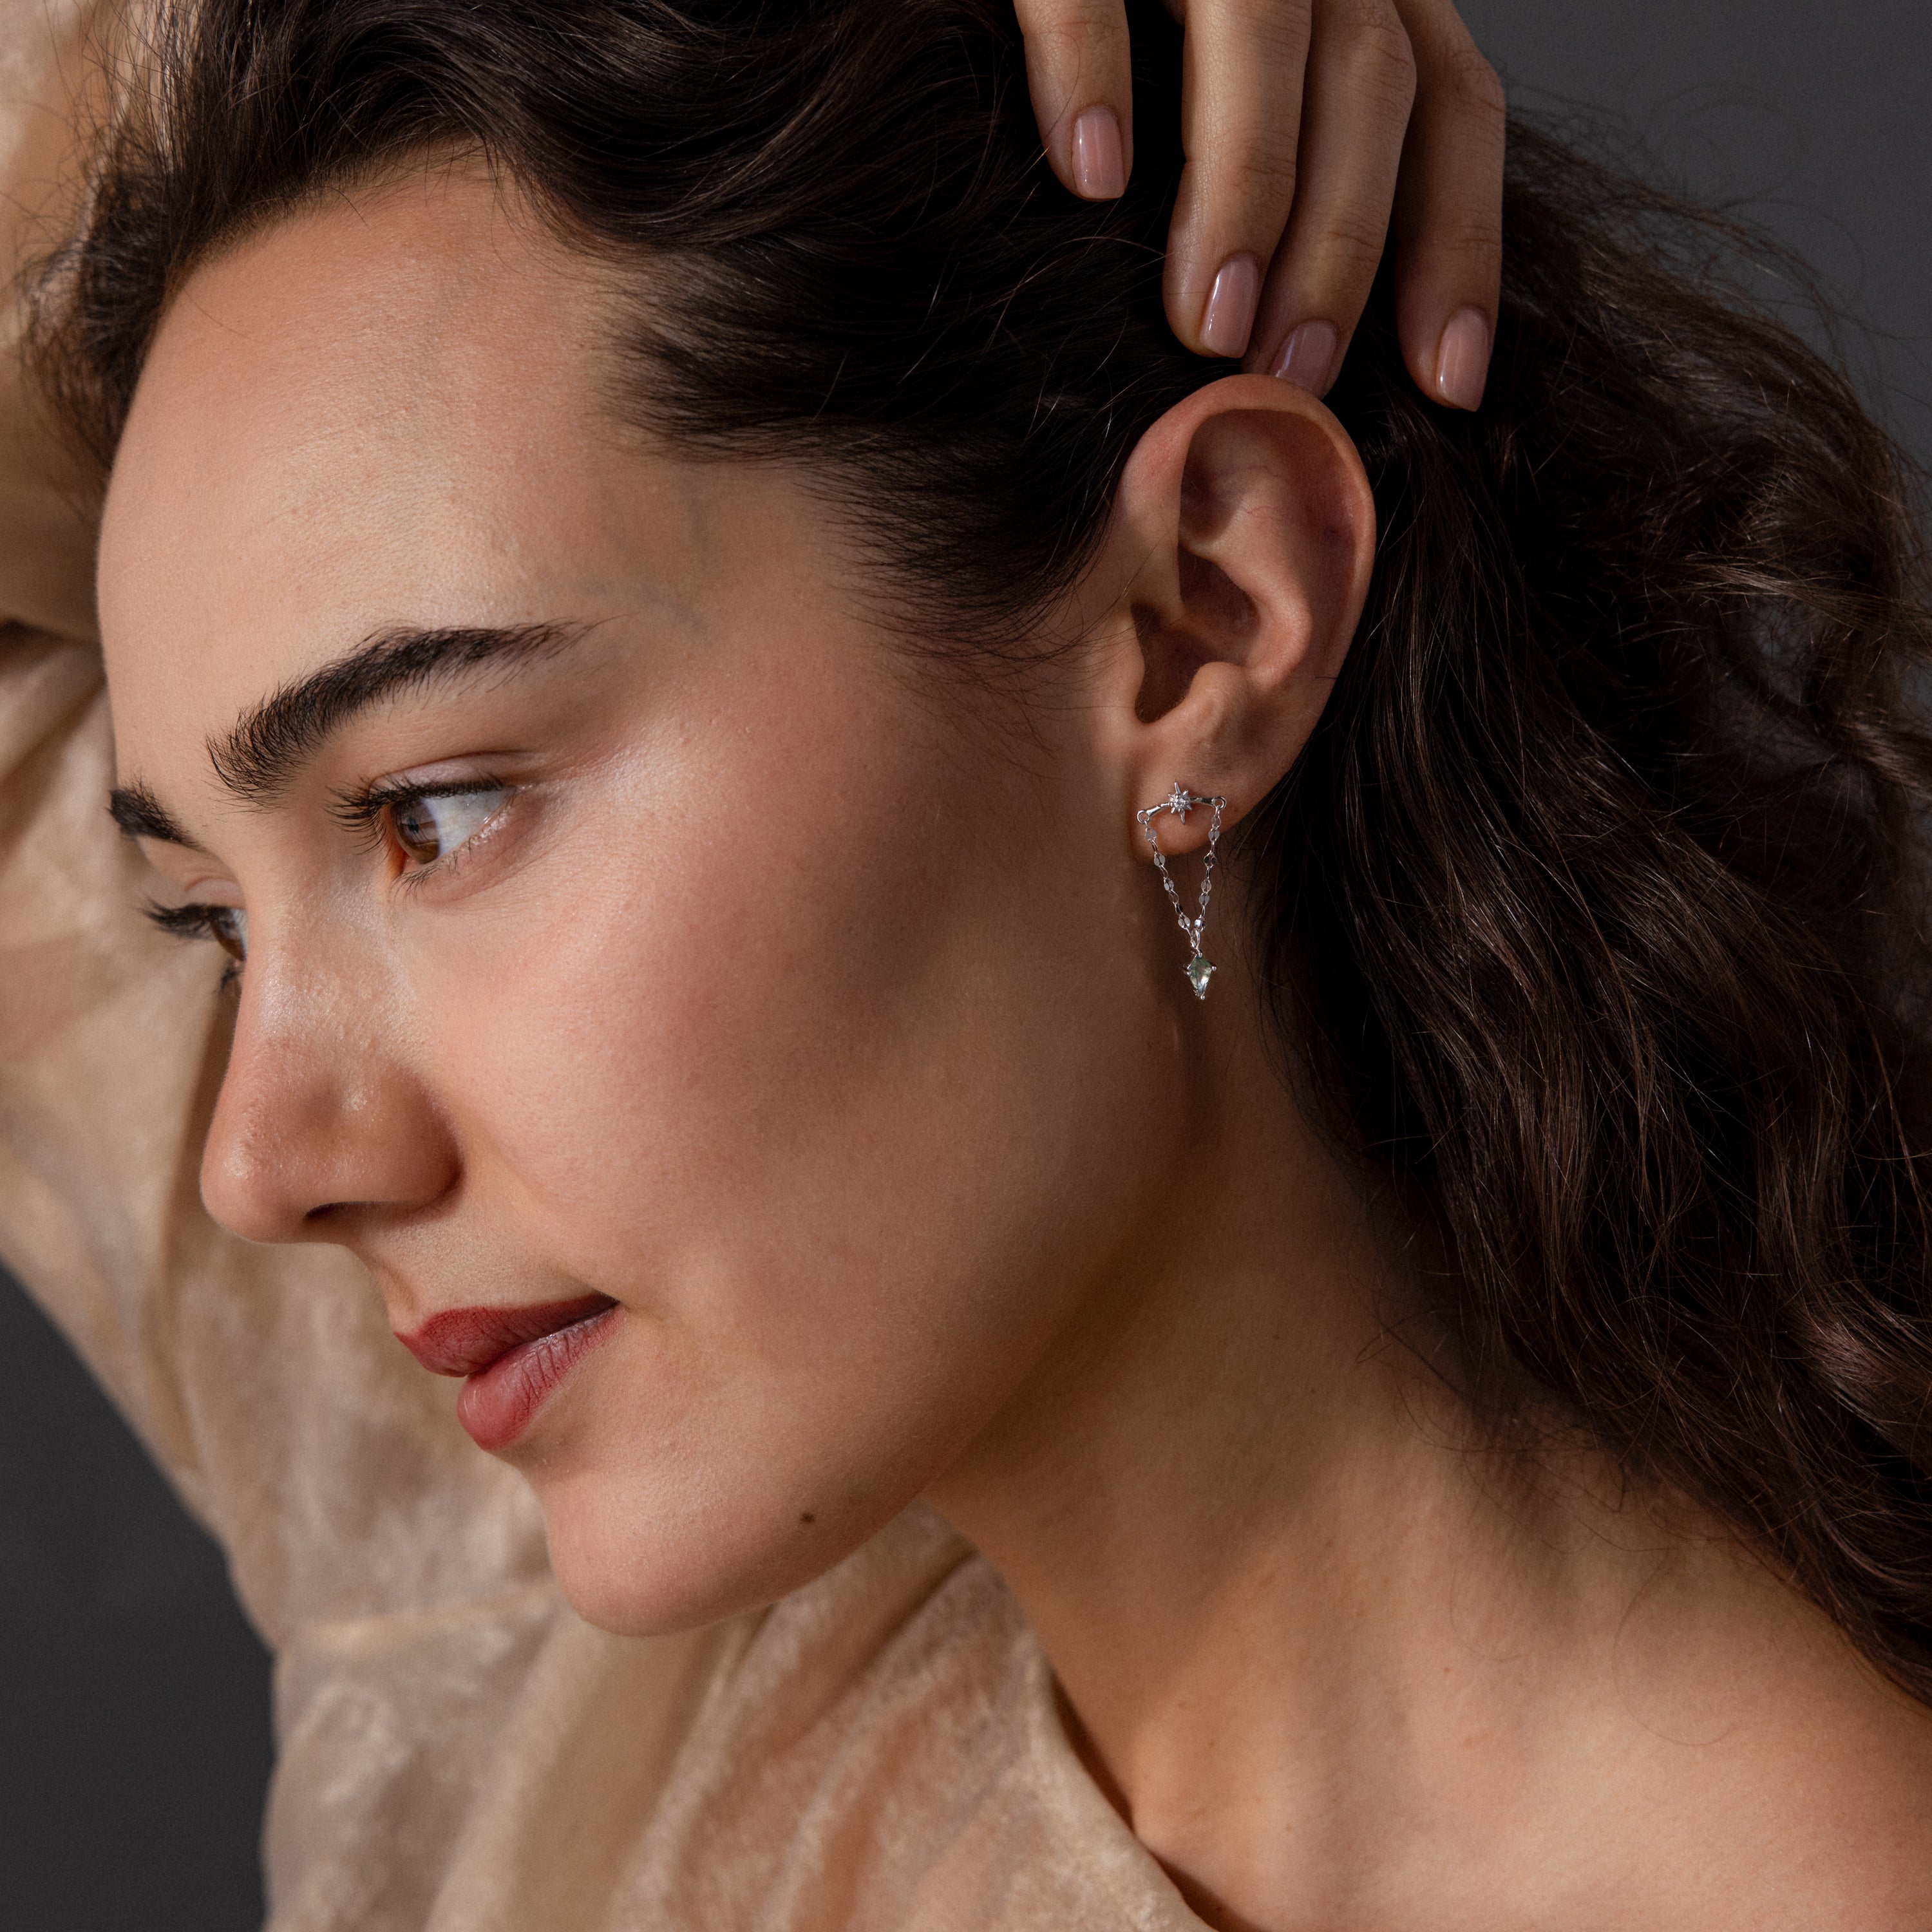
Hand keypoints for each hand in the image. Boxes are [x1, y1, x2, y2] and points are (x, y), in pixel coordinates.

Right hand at [1015, 0, 1503, 407]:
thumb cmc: (1118, 50)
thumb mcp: (1227, 103)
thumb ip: (1287, 180)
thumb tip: (1294, 360)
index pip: (1451, 103)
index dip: (1461, 245)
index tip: (1447, 382)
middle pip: (1371, 79)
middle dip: (1342, 249)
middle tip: (1290, 380)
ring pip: (1260, 27)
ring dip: (1242, 191)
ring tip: (1207, 329)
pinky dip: (1092, 74)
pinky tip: (1090, 180)